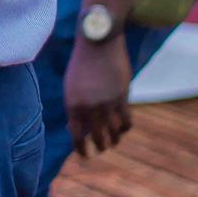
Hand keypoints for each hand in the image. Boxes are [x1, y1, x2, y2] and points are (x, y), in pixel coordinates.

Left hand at [64, 36, 132, 157]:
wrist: (97, 42)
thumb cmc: (82, 63)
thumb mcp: (71, 85)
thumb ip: (76, 106)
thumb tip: (78, 127)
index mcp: (72, 104)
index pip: (77, 135)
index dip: (81, 148)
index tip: (85, 155)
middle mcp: (89, 107)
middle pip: (97, 137)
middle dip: (99, 146)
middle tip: (102, 149)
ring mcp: (106, 103)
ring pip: (113, 132)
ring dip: (114, 140)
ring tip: (113, 142)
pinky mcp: (122, 97)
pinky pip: (126, 121)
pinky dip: (125, 129)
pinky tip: (124, 129)